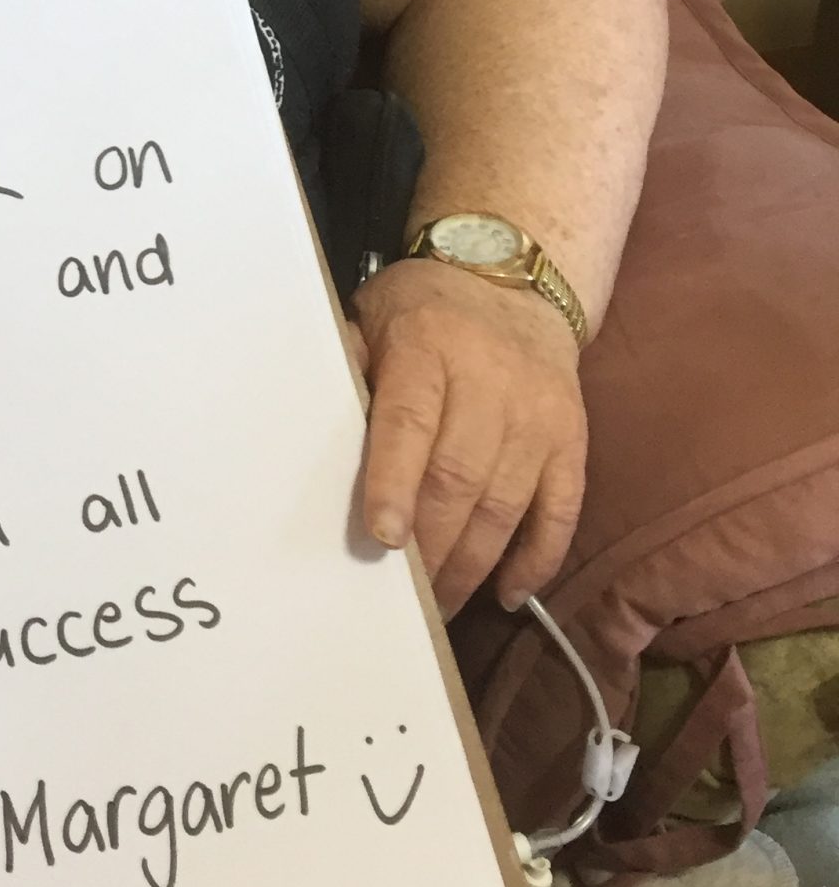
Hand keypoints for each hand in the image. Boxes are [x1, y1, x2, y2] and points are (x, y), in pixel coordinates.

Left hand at [349, 257, 587, 617]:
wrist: (514, 281)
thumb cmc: (425, 308)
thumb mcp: (374, 316)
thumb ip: (348, 369)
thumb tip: (314, 434)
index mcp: (428, 346)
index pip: (410, 421)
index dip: (395, 482)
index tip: (383, 538)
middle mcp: (489, 382)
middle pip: (459, 477)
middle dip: (431, 547)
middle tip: (405, 601)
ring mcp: (537, 413)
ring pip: (506, 503)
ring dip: (472, 564)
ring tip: (441, 605)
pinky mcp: (572, 437)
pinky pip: (561, 508)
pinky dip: (536, 558)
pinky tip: (506, 593)